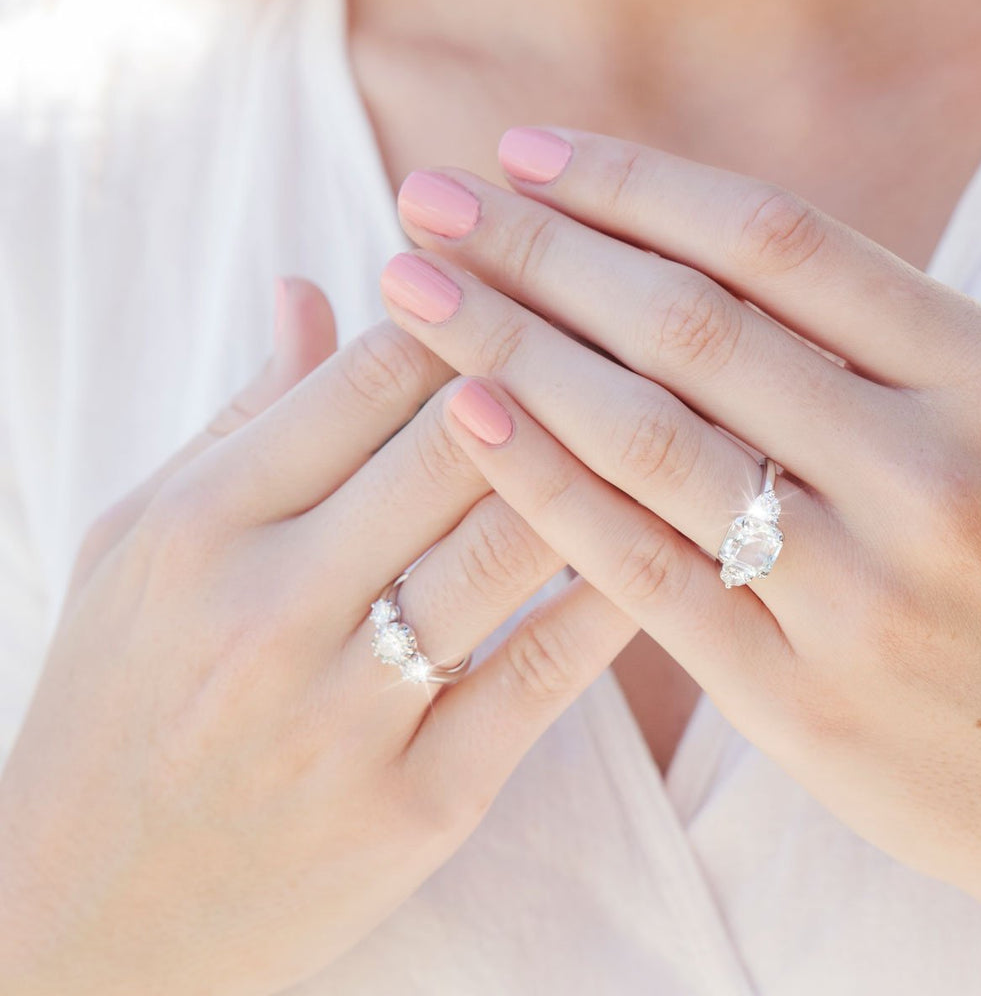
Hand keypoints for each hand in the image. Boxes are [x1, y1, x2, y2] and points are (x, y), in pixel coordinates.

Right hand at [0, 276, 635, 995]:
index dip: (466, 304)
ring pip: (517, 539)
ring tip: (677, 395)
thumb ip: (239, 416)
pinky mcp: (424, 801)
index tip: (529, 269)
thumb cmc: (113, 706)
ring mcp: (352, 712)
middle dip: (555, 359)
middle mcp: (274, 608)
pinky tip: (675, 524)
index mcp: (203, 523)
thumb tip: (312, 286)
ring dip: (606, 454)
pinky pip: (548, 665)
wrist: (85, 928)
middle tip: (635, 310)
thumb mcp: (134, 546)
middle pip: (460, 438)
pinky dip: (619, 583)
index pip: (368, 373)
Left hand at [382, 128, 980, 995]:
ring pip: (649, 435)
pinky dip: (540, 481)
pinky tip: (463, 415)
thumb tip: (669, 232)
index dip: (632, 184)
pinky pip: (640, 565)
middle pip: (691, 326)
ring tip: (409, 295)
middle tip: (423, 199)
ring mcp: (864, 590)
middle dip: (538, 250)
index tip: (521, 150)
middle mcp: (932, 469)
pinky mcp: (800, 694)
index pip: (774, 239)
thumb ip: (861, 335)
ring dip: (510, 349)